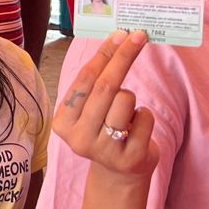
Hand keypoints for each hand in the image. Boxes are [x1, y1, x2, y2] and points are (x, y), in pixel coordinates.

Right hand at [50, 30, 158, 181]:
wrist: (118, 174)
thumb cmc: (103, 131)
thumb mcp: (89, 110)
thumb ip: (93, 85)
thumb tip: (114, 42)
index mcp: (63, 123)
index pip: (84, 80)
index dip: (104, 54)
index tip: (120, 35)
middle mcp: (79, 138)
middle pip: (106, 86)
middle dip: (124, 57)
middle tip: (138, 37)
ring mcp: (105, 150)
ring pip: (126, 100)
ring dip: (131, 99)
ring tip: (126, 114)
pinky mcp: (130, 158)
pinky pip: (144, 118)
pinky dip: (144, 116)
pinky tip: (136, 129)